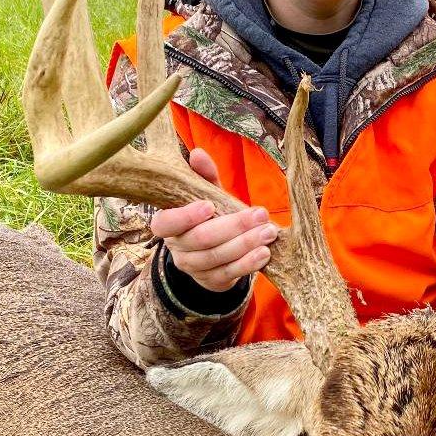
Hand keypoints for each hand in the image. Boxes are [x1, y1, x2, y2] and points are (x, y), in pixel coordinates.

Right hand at [149, 148, 278, 292]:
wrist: (213, 251)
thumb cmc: (209, 215)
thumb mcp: (206, 193)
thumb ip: (204, 176)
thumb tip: (198, 154)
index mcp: (168, 224)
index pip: (166, 223)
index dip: (186, 216)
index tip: (210, 206)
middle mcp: (176, 248)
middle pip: (201, 239)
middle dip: (234, 226)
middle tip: (261, 214)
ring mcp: (193, 267)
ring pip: (218, 257)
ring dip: (246, 244)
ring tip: (269, 232)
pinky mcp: (211, 281)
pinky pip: (229, 274)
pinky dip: (248, 263)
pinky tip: (264, 253)